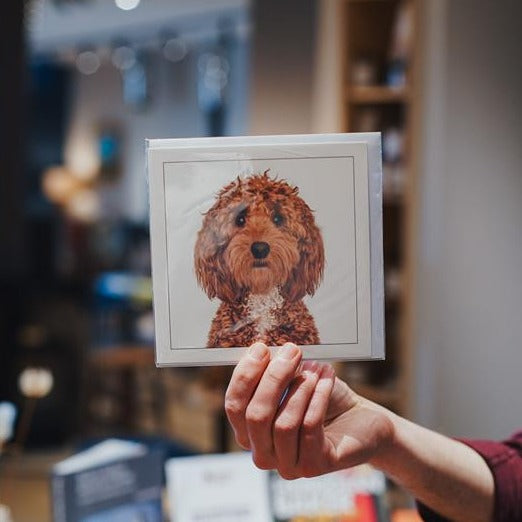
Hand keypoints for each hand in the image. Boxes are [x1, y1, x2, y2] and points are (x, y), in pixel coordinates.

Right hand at [225, 342, 395, 478]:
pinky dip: (318, 396)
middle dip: (273, 378)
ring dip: (300, 388)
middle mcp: (263, 453)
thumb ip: (274, 373)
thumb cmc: (321, 398)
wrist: (359, 419)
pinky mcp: (314, 466)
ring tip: (315, 367)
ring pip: (283, 424)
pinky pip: (310, 427)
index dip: (244, 376)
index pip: (234, 406)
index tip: (260, 348)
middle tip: (291, 351)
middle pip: (256, 416)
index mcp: (249, 432)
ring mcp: (287, 465)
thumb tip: (262, 350)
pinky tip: (327, 377)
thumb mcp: (293, 381)